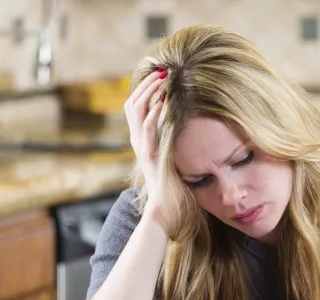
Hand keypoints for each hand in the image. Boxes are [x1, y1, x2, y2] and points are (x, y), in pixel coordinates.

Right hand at [125, 68, 167, 214]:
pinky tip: (164, 101)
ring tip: (163, 79)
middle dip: (146, 84)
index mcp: (141, 139)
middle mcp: (137, 141)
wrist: (165, 208)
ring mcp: (141, 147)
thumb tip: (187, 122)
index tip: (158, 73)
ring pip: (136, 111)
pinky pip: (148, 129)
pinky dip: (154, 113)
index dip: (143, 88)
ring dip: (149, 92)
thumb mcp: (172, 155)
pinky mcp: (149, 155)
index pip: (134, 106)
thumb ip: (173, 139)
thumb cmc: (173, 184)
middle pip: (132, 103)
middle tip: (162, 71)